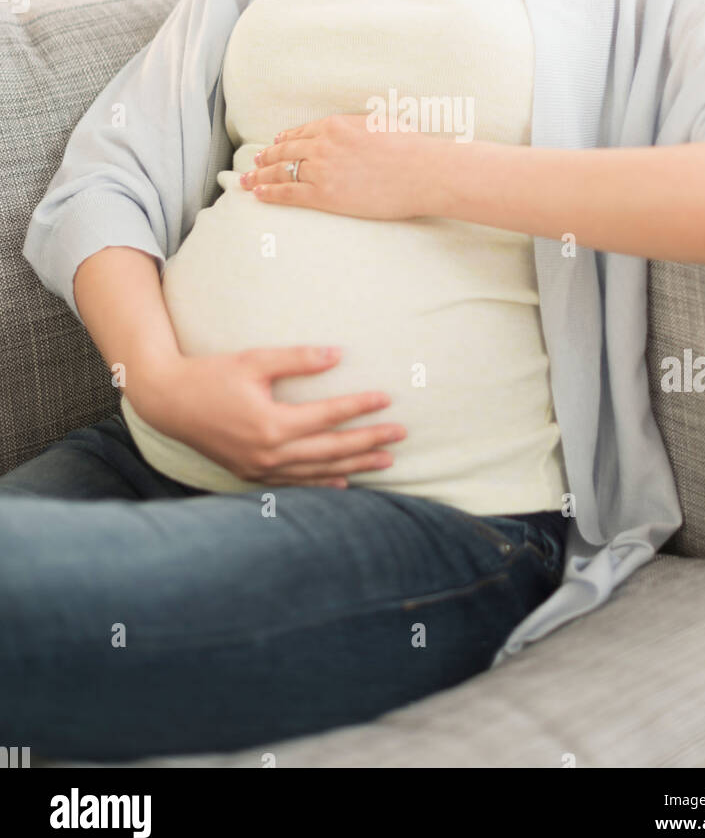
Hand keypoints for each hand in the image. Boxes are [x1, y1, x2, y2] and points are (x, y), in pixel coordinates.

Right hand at [127, 347, 406, 485]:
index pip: (328, 416)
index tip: (387, 399)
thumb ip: (297, 359)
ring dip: (354, 466)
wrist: (168, 403)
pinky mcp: (251, 473)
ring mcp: (260, 468)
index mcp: (272, 423)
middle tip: (402, 435)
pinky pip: (296, 482)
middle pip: (331, 450)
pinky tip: (344, 482)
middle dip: (369, 442)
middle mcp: (269, 452)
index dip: (359, 407)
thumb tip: (338, 354)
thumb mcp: (255, 360)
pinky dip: (322, 482)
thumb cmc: (212, 374)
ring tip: (386, 462)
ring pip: (318, 471)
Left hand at [240, 114, 441, 218]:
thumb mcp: (379, 123)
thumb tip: (350, 131)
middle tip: (255, 162)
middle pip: (285, 151)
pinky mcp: (324, 195)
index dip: (284, 140)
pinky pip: (288, 193)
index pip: (300, 133)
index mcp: (334, 125)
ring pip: (282, 171)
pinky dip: (270, 193)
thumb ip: (356, 126)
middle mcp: (322, 144)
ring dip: (261, 176)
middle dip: (267, 157)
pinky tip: (259, 194)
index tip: (274, 144)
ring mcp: (320, 170)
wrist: (422, 171)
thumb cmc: (409, 148)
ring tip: (248, 180)